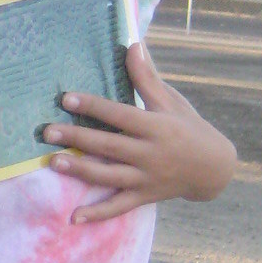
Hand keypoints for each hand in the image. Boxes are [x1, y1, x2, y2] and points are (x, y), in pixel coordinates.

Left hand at [42, 43, 236, 224]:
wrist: (214, 168)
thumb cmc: (189, 128)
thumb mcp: (171, 102)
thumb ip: (147, 78)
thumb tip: (132, 44)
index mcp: (156, 127)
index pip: (120, 115)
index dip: (93, 107)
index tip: (65, 98)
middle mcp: (150, 154)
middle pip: (108, 146)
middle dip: (77, 138)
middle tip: (47, 132)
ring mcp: (146, 178)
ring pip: (109, 175)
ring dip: (80, 171)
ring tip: (54, 163)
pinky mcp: (145, 196)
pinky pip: (119, 206)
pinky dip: (98, 214)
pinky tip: (74, 218)